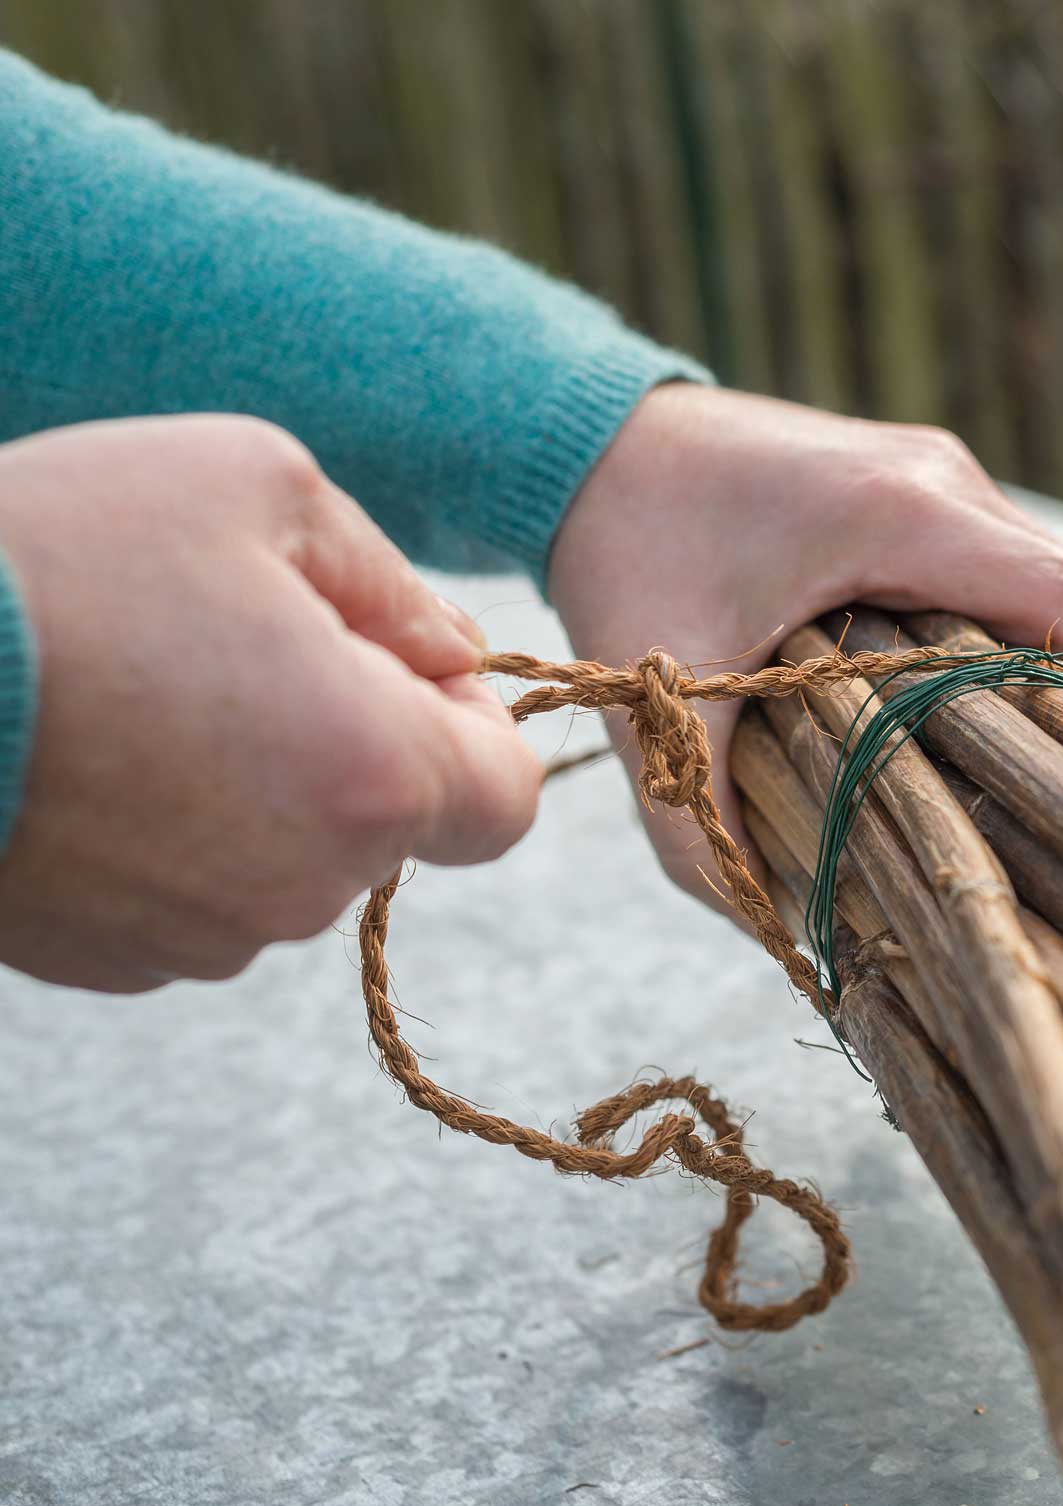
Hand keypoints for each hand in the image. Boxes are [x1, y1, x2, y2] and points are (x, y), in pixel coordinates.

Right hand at [0, 416, 542, 991]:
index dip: (468, 726)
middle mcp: (302, 886)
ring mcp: (197, 940)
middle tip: (232, 643)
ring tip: (136, 686)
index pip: (505, 799)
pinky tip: (87, 751)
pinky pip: (189, 893)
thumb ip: (393, 583)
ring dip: (251, 783)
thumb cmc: (61, 553)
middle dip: (346, 736)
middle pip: (388, 825)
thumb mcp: (260, 489)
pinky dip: (166, 832)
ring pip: (286, 860)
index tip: (388, 659)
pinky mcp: (105, 961)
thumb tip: (449, 652)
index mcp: (373, 777)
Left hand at [546, 385, 1062, 915]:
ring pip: (1045, 584)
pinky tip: (974, 715)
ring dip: (1047, 672)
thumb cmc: (623, 550)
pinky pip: (1001, 569)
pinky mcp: (919, 488)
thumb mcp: (657, 700)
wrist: (584, 438)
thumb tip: (782, 938)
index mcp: (905, 515)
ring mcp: (938, 476)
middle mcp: (943, 482)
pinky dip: (1006, 640)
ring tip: (1029, 774)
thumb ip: (707, 827)